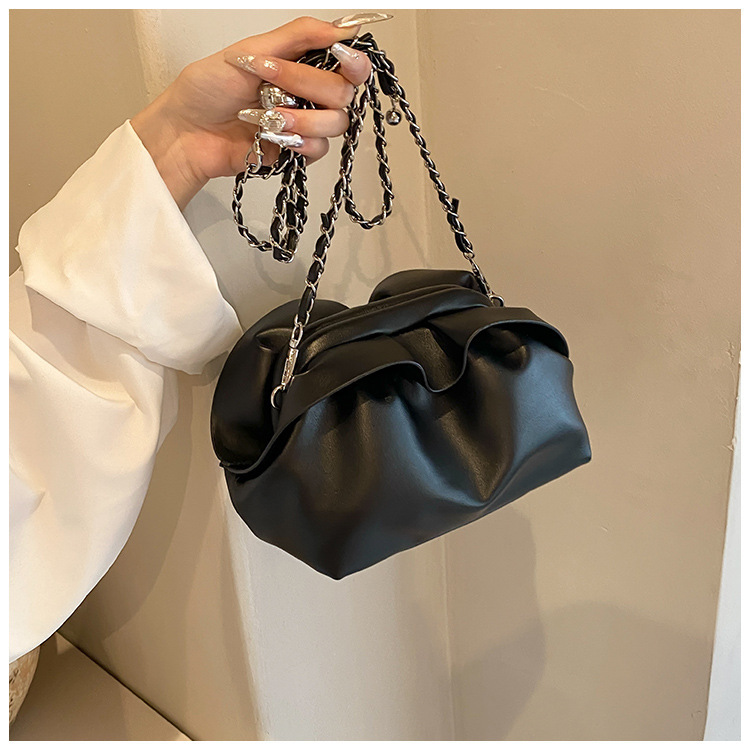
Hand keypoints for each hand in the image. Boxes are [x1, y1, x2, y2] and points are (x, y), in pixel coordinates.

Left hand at [130, 16, 373, 209]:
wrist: (187, 132)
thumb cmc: (207, 90)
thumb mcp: (250, 51)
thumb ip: (298, 36)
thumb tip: (341, 27)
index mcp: (301, 63)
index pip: (349, 63)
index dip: (354, 61)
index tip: (339, 55)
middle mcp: (308, 93)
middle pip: (343, 92)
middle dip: (307, 84)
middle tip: (272, 81)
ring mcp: (304, 123)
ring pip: (335, 123)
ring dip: (303, 118)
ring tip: (269, 117)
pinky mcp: (296, 151)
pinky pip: (319, 149)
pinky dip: (300, 142)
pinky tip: (277, 137)